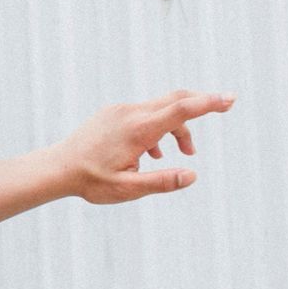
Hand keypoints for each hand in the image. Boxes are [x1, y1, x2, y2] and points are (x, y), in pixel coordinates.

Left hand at [54, 89, 234, 204]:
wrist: (56, 168)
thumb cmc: (90, 181)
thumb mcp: (127, 189)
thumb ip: (161, 182)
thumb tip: (192, 175)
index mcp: (138, 130)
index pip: (181, 110)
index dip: (208, 103)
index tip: (230, 99)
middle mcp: (131, 113)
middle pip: (175, 99)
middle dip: (200, 106)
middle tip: (225, 108)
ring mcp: (120, 110)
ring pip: (160, 108)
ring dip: (177, 126)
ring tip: (184, 153)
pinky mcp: (113, 113)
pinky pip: (144, 113)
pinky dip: (158, 127)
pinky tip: (153, 153)